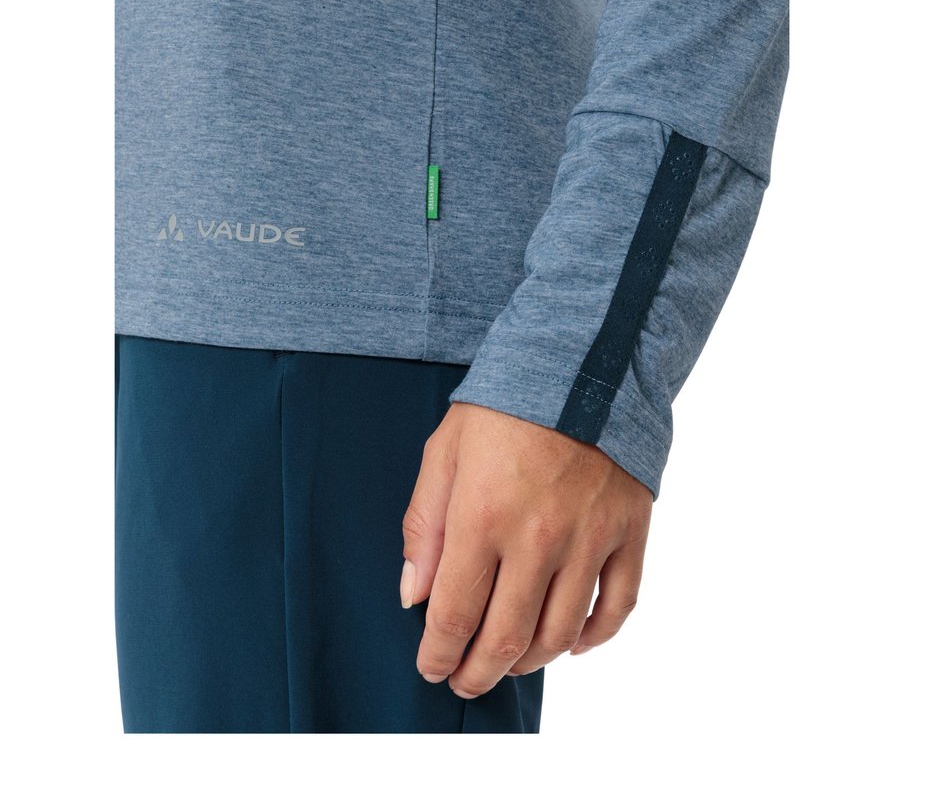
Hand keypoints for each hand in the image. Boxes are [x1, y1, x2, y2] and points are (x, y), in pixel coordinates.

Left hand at [400, 400, 652, 697]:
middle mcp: (539, 537)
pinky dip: (596, 637)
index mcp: (483, 516)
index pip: (454, 614)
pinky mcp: (630, 531)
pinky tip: (573, 644)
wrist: (581, 363)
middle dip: (478, 673)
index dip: (437, 655)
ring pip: (561, 633)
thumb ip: (425, 526)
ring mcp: (591, 537)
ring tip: (510, 661)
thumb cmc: (504, 406)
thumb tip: (414, 595)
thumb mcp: (445, 453)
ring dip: (530, 661)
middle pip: (506, 638)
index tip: (431, 667)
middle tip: (465, 681)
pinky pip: (618, 606)